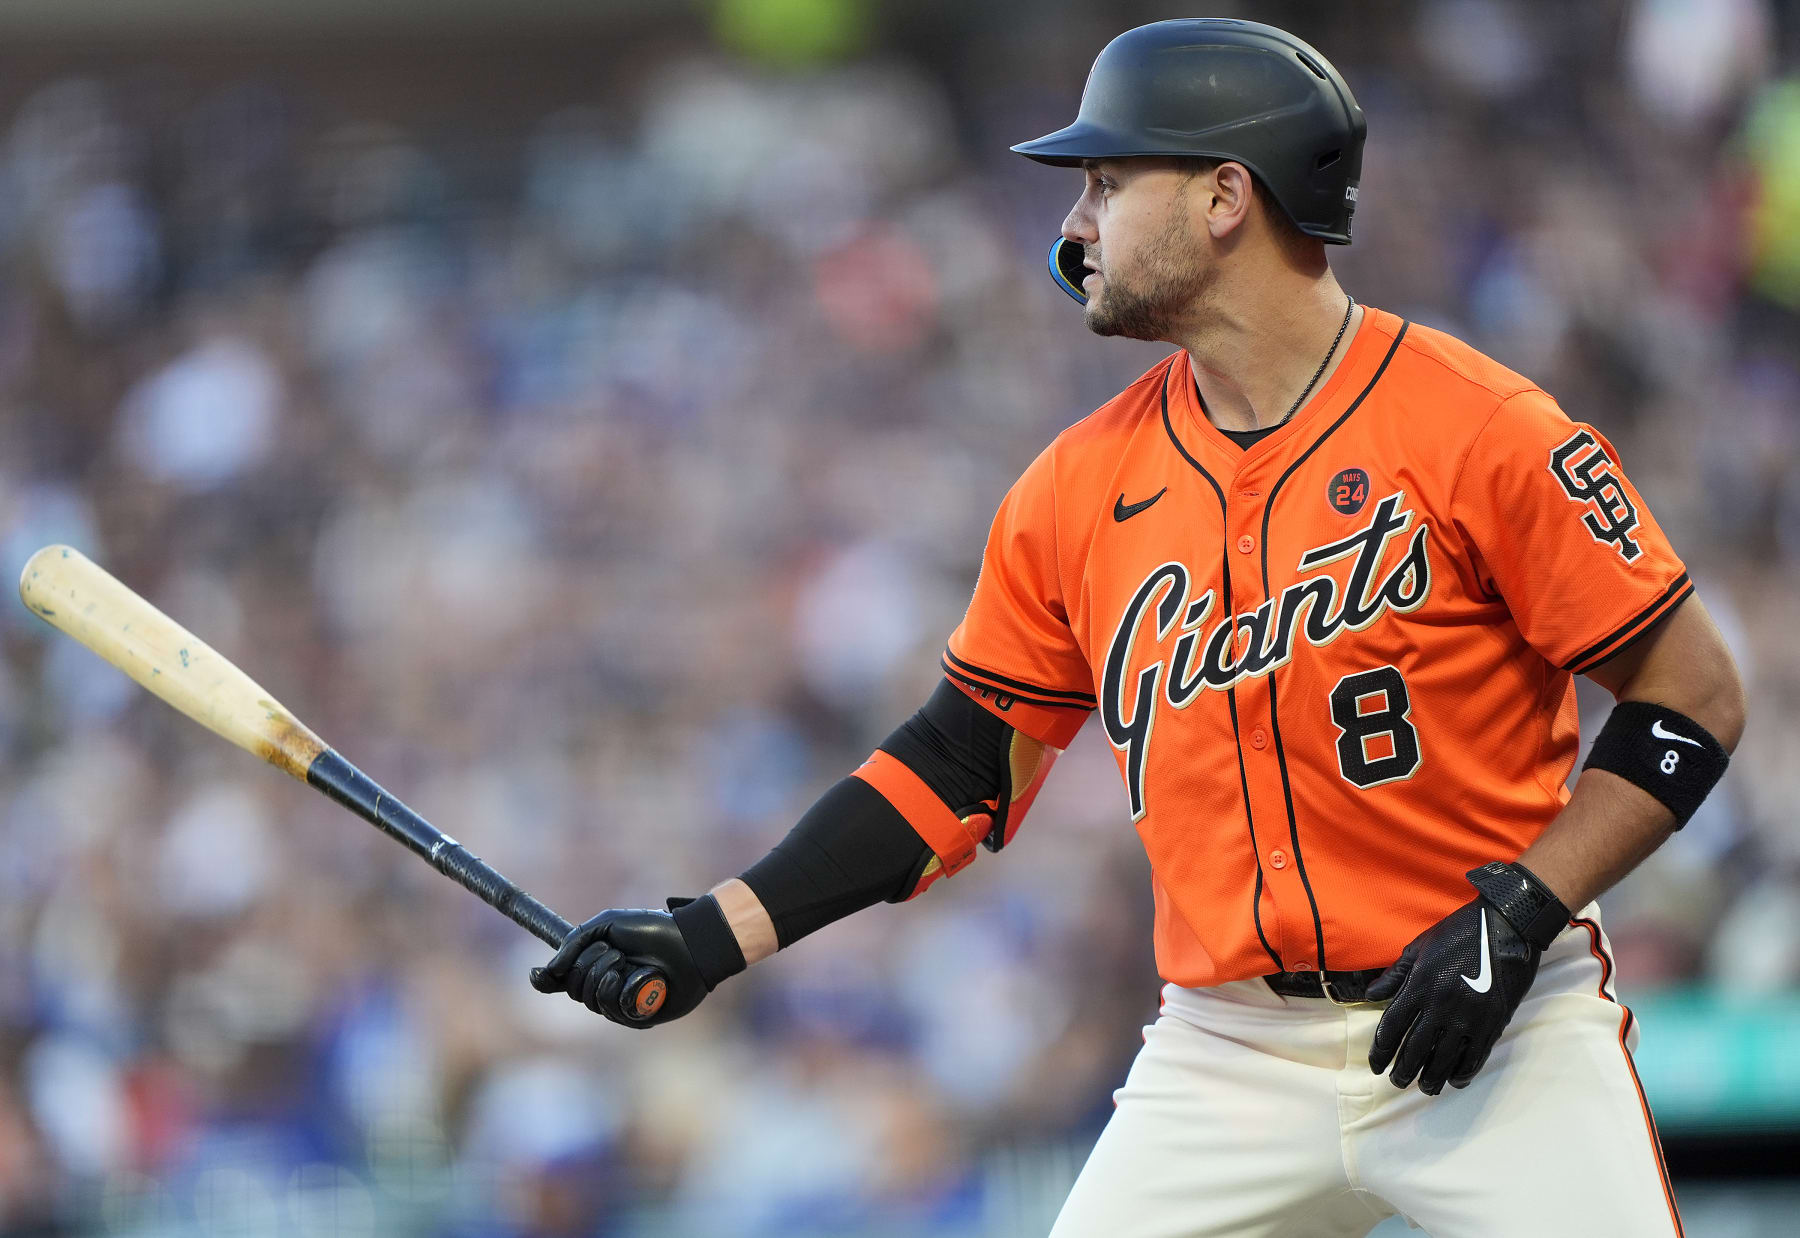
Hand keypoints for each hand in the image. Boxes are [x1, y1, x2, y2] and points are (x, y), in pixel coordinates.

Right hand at [530, 907, 709, 1027]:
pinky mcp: (639, 1017)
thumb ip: (575, 942)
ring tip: (629, 962)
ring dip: (609, 974)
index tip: (537, 974)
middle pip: (576, 988)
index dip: (548, 979)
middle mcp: (605, 987)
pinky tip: (646, 979)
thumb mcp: (608, 925)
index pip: (564, 979)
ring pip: (594, 1000)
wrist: (689, 943)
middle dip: (592, 964)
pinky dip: (629, 987)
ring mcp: (621, 1005)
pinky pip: (617, 1008)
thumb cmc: (653, 930)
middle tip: (616, 951)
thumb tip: (547, 972)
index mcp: (596, 966)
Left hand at [1366, 896, 1540, 1094]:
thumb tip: (1370, 995)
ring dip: (1431, 1078)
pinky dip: (1463, 1072)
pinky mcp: (1493, 1022)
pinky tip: (1454, 1080)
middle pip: (1415, 1049)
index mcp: (1420, 986)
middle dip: (1403, 1070)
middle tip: (1397, 1082)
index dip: (1381, 1051)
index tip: (1375, 1064)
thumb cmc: (1459, 932)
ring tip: (1423, 1087)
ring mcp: (1469, 1017)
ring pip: (1444, 1059)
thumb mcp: (1419, 947)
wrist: (1507, 926)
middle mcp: (1441, 1005)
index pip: (1392, 1028)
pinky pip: (1475, 1056)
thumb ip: (1395, 975)